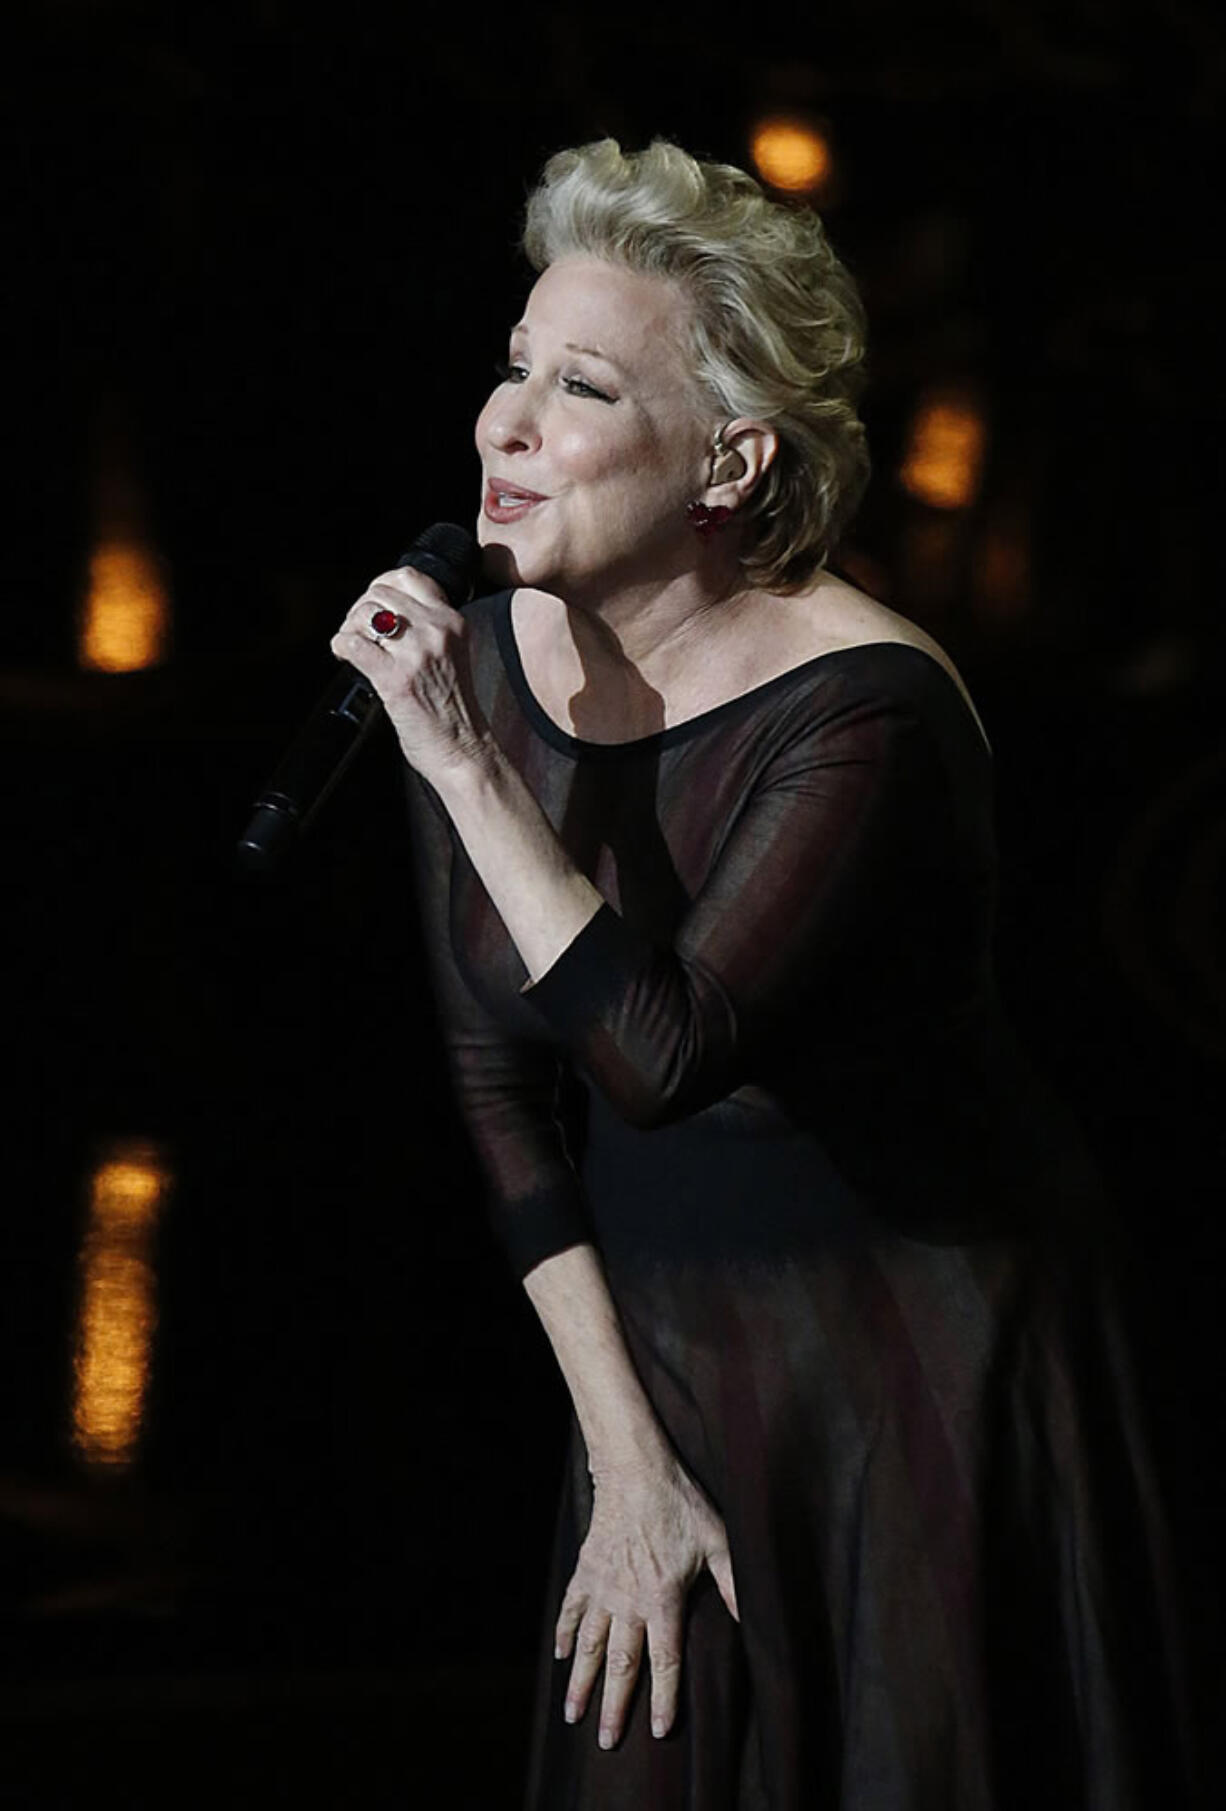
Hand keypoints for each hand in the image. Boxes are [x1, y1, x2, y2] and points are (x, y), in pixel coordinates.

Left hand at [330, 568, 491, 783]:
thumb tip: (383, 613)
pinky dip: (341, 647)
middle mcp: (437, 631)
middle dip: (359, 610)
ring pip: (364, 613)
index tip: (373, 606)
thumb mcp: (451, 655)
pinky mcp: (396, 678)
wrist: (464, 751)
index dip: (380, 587)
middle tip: (358, 632)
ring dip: (349, 628)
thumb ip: (427, 630)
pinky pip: (353, 644)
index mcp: (453, 622)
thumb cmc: (454, 712)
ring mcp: (416, 653)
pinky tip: (344, 657)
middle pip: (380, 593)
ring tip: (352, 646)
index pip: (408, 577)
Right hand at [554, 1453, 738, 1750]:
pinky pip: (571, 1609)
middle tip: (605, 1741)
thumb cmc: (680, 1504)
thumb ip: (734, 1584)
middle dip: (614, 1706)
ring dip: (581, 1681)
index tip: (661, 1732)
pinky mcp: (586, 1570)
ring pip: (590, 1645)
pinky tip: (561, 1655)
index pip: (665, 1662)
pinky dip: (565, 1633)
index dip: (665, 1699)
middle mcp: (628, 1601)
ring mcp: (603, 1587)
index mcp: (663, 1600)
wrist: (635, 1470)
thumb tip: (754, 1620)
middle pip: (620, 1665)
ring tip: (572, 1714)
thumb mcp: (718, 1541)